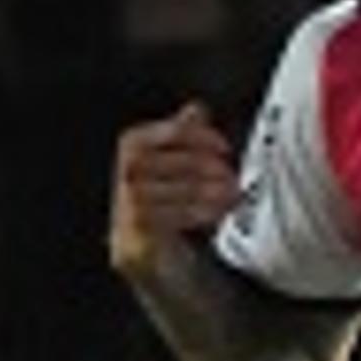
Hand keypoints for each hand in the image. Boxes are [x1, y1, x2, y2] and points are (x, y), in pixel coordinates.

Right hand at [108, 101, 239, 277]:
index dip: (204, 138)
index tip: (225, 148)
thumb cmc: (158, 203)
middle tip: (232, 176)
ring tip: (232, 194)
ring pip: (184, 189)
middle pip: (182, 161)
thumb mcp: (170, 163)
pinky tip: (217, 212)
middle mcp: (128, 171)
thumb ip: (182, 134)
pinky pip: (179, 215)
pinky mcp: (140, 228)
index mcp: (132, 144)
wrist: (143, 252)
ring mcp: (130, 202)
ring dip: (214, 193)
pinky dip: (203, 213)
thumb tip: (197, 108)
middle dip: (213, 169)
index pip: (175, 131)